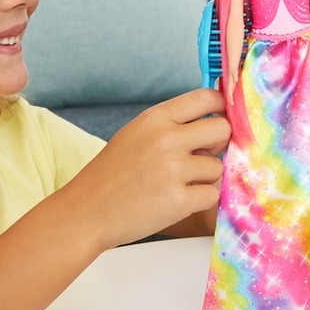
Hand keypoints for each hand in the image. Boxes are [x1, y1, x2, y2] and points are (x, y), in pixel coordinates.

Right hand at [64, 89, 228, 248]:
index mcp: (155, 118)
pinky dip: (199, 200)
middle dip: (218, 144)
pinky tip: (176, 201)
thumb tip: (216, 123)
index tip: (220, 120)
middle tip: (201, 157)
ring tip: (177, 184)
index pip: (206, 97)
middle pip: (222, 129)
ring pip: (218, 166)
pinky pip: (212, 194)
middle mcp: (167, 138)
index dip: (220, 109)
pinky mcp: (179, 200)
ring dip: (205, 178)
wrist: (86, 212)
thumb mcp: (136, 134)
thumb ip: (171, 126)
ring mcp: (173, 169)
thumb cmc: (112, 174)